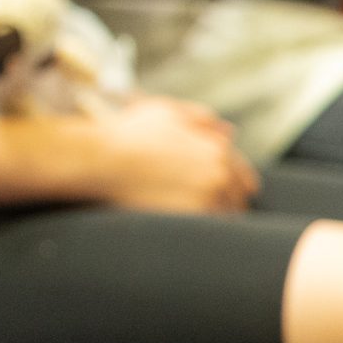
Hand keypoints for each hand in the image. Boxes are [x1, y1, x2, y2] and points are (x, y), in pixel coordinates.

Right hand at [91, 98, 257, 214]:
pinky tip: (196, 230)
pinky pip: (210, 229)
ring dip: (221, 216)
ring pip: (228, 215)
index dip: (238, 181)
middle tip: (218, 207)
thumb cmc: (129, 133)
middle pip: (239, 196)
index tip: (232, 190)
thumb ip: (201, 119)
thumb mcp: (166, 112)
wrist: (102, 160)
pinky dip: (207, 229)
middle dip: (231, 200)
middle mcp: (218, 173)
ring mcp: (207, 197)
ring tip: (205, 219)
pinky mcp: (191, 218)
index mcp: (217, 148)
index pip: (241, 172)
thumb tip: (230, 131)